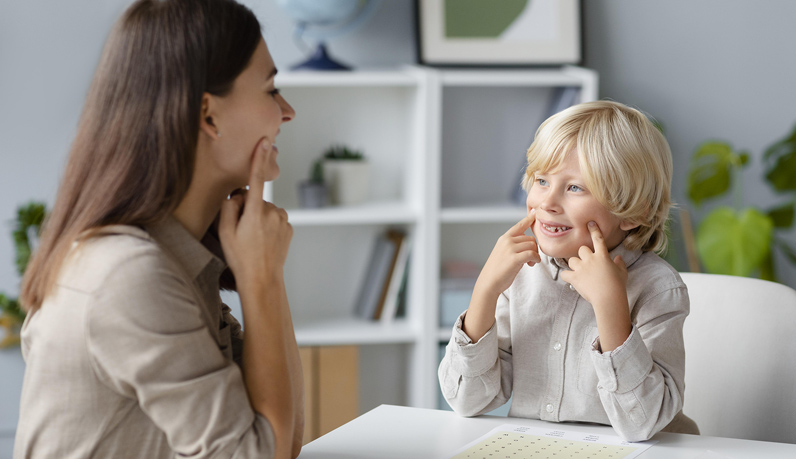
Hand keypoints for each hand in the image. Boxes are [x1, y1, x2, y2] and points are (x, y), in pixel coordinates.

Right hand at [218, 138, 292, 281]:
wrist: (262, 279)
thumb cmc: (241, 257)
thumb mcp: (225, 232)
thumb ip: (229, 207)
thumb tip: (237, 194)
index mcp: (255, 212)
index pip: (256, 179)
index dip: (259, 159)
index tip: (264, 141)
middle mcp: (273, 212)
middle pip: (256, 200)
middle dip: (247, 208)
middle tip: (241, 232)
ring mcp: (283, 220)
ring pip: (266, 210)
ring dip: (258, 218)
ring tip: (252, 239)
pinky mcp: (289, 228)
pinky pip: (274, 220)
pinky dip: (268, 226)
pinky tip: (263, 241)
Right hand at [475, 212, 539, 297]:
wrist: (489, 282)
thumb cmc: (497, 269)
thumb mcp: (503, 252)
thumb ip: (513, 245)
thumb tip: (528, 243)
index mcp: (504, 238)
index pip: (519, 226)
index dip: (528, 219)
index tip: (535, 212)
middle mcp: (507, 241)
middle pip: (530, 238)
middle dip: (534, 248)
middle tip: (531, 258)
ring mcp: (510, 249)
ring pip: (532, 245)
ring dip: (535, 254)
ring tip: (530, 263)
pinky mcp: (515, 258)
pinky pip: (532, 254)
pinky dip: (536, 259)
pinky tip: (532, 263)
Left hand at [560, 221, 627, 309]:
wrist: (609, 298)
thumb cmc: (617, 286)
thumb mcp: (622, 272)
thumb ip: (620, 263)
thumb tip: (618, 258)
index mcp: (602, 256)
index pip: (598, 239)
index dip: (594, 230)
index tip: (590, 223)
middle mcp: (590, 259)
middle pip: (582, 249)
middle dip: (583, 255)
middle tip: (587, 264)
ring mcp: (581, 268)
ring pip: (572, 260)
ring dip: (575, 265)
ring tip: (580, 273)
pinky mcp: (574, 278)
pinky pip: (564, 273)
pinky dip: (566, 276)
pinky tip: (571, 279)